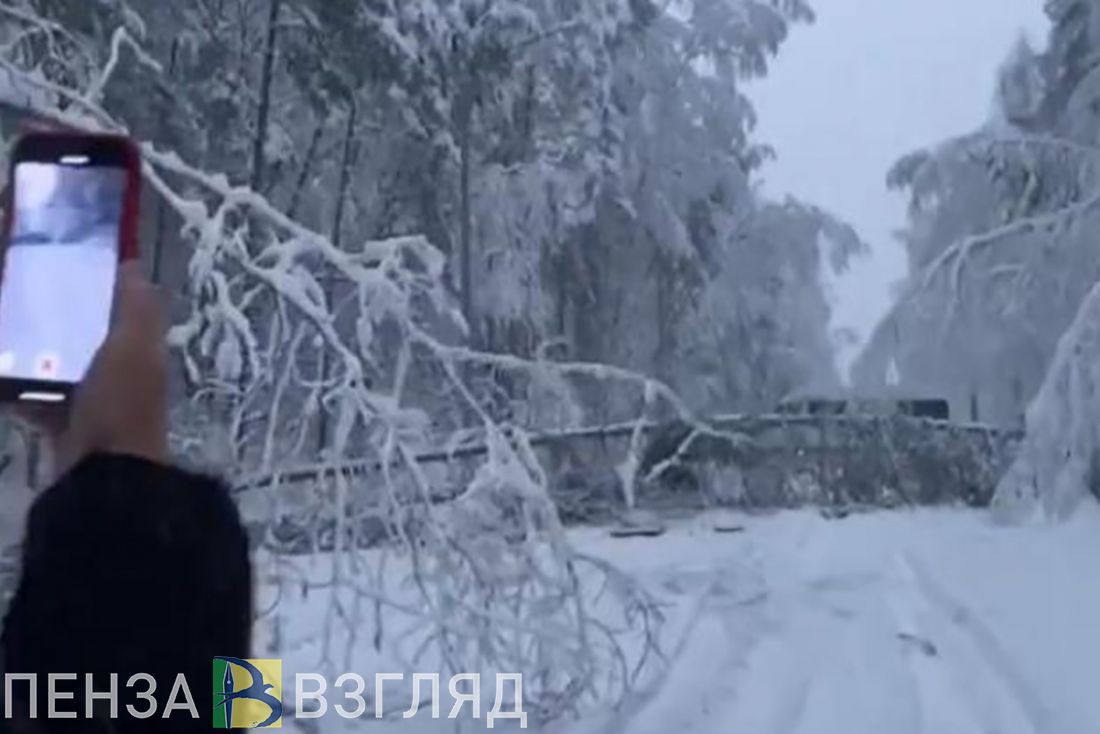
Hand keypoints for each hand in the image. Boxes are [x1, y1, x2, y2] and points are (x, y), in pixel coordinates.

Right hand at [22, 261, 167, 479]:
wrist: (104, 475)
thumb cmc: (121, 402)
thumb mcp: (134, 347)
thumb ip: (137, 308)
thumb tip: (132, 266)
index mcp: (142, 351)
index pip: (123, 310)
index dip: (100, 288)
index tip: (61, 265)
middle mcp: (122, 374)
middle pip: (88, 337)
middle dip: (57, 319)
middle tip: (19, 296)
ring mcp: (93, 403)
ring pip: (60, 367)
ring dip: (34, 352)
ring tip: (6, 326)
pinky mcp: (65, 427)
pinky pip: (38, 400)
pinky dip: (18, 389)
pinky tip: (4, 373)